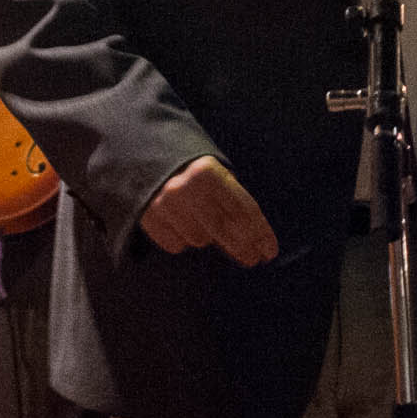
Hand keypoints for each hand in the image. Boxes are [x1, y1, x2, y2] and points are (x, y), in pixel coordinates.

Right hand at [139, 155, 279, 265]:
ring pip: (200, 240)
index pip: (242, 209)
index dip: (260, 234)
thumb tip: (252, 240)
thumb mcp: (216, 175)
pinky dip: (183, 240)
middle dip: (243, 248)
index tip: (269, 251)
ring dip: (207, 237)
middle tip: (253, 258)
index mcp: (208, 172)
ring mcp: (165, 204)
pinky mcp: (148, 218)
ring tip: (204, 223)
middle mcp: (186, 188)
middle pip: (224, 230)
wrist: (147, 158)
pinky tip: (182, 226)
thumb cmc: (193, 172)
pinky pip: (176, 245)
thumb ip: (232, 201)